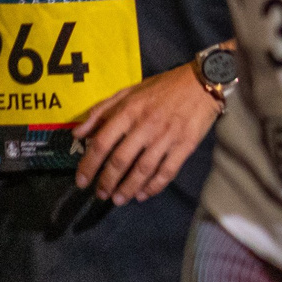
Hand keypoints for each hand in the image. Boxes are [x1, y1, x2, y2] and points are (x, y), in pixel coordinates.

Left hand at [70, 64, 218, 203]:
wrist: (203, 82)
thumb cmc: (163, 87)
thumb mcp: (129, 91)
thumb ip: (102, 111)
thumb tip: (78, 133)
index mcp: (129, 111)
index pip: (102, 143)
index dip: (88, 165)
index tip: (81, 181)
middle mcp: (145, 126)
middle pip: (120, 160)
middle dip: (107, 182)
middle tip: (100, 195)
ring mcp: (167, 137)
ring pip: (142, 169)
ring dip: (128, 188)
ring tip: (118, 200)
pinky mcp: (186, 145)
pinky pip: (168, 170)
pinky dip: (154, 186)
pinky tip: (144, 194)